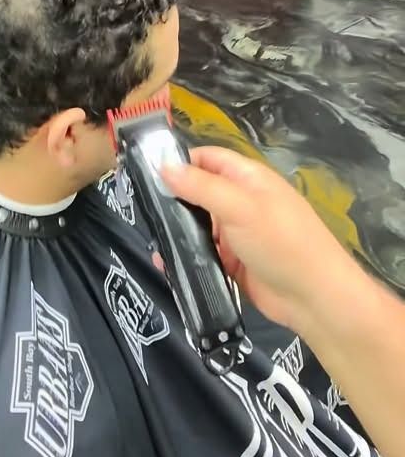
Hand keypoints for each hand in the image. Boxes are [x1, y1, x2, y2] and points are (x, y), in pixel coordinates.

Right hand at [162, 146, 351, 331]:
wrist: (314, 298)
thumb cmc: (281, 242)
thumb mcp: (240, 207)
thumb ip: (201, 187)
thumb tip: (163, 167)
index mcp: (248, 178)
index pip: (208, 158)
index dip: (180, 162)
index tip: (147, 174)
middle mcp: (242, 201)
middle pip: (200, 192)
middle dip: (173, 200)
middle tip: (143, 211)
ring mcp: (238, 234)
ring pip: (199, 226)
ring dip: (177, 232)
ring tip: (152, 240)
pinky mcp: (234, 262)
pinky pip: (203, 254)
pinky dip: (186, 258)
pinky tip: (166, 265)